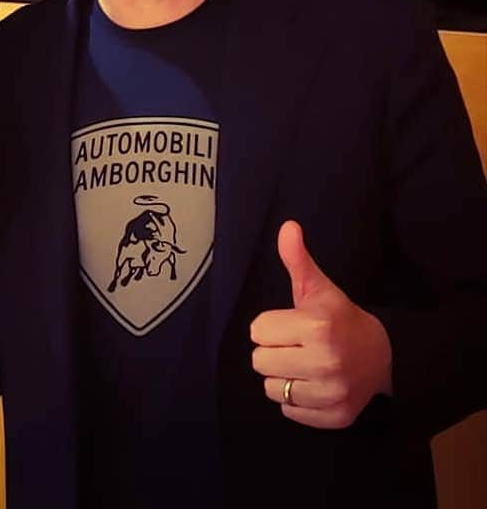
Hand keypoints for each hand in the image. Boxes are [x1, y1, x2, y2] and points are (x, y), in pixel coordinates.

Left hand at [249, 220, 392, 428]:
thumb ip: (297, 259)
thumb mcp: (319, 287)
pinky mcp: (336, 417)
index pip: (257, 330)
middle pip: (259, 362)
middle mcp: (325, 362)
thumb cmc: (341, 318)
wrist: (385, 356)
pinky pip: (289, 411)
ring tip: (304, 364)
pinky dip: (296, 400)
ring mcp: (332, 393)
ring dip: (282, 377)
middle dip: (273, 351)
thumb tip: (288, 226)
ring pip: (271, 388)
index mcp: (317, 326)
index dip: (270, 325)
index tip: (291, 324)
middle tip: (296, 345)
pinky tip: (312, 383)